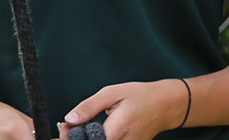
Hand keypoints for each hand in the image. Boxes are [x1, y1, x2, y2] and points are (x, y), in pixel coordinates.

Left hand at [62, 78, 188, 139]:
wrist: (165, 106)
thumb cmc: (140, 96)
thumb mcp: (113, 93)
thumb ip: (89, 107)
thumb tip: (69, 119)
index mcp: (117, 129)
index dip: (70, 138)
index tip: (63, 129)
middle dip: (75, 139)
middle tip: (66, 128)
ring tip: (75, 130)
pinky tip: (89, 133)